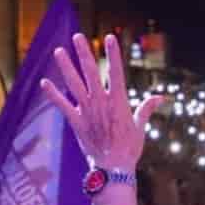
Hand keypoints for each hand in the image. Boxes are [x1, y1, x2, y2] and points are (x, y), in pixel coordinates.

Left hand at [42, 32, 165, 172]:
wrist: (113, 168)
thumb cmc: (129, 149)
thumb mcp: (140, 127)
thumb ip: (146, 108)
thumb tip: (161, 97)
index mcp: (119, 101)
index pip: (116, 71)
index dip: (113, 53)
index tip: (110, 37)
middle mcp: (101, 102)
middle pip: (91, 72)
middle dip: (84, 53)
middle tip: (77, 37)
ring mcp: (87, 111)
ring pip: (74, 84)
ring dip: (66, 67)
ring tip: (58, 51)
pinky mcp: (76, 122)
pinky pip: (62, 105)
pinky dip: (53, 94)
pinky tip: (44, 82)